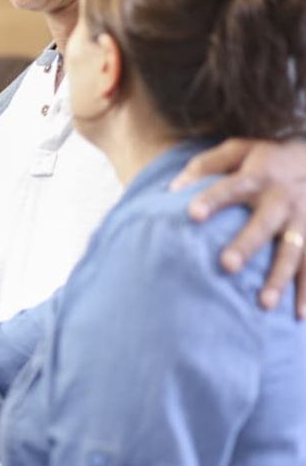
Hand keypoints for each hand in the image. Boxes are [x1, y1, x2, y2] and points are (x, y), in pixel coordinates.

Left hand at [171, 138, 305, 315]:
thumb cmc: (268, 157)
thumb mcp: (239, 149)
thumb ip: (205, 165)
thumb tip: (172, 189)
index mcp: (258, 177)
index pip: (230, 188)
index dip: (212, 200)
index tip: (192, 214)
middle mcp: (282, 200)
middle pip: (263, 225)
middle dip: (246, 246)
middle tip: (227, 266)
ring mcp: (304, 219)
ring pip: (293, 252)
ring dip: (279, 278)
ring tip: (263, 303)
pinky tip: (300, 316)